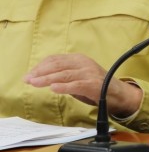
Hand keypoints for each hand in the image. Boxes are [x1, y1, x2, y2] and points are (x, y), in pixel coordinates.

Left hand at [24, 53, 142, 116]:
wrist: (118, 93)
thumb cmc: (95, 85)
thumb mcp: (77, 76)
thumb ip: (62, 75)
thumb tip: (41, 77)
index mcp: (78, 59)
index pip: (55, 59)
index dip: (40, 66)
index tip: (30, 74)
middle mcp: (83, 63)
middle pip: (57, 66)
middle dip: (40, 73)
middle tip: (27, 80)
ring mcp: (89, 73)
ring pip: (64, 74)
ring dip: (47, 79)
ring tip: (34, 83)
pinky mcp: (93, 84)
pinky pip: (75, 85)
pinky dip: (63, 87)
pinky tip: (53, 89)